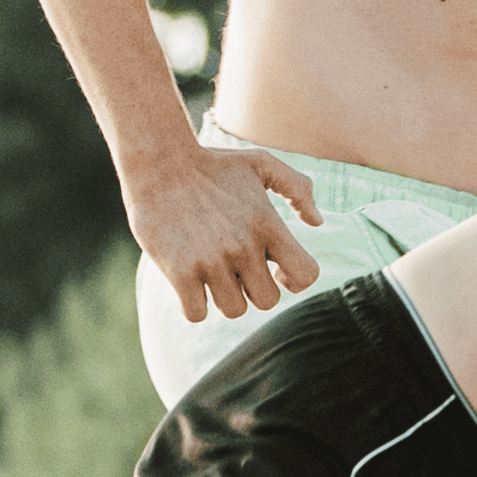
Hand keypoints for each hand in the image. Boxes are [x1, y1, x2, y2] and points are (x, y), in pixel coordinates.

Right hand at [126, 138, 321, 328]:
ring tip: (212, 273)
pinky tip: (190, 282)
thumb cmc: (212, 164)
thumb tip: (317, 222)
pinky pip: (197, 314)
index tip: (275, 270)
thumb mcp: (261, 164)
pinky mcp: (179, 271)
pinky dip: (194, 304)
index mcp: (268, 224)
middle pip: (267, 301)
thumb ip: (298, 187)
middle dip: (255, 290)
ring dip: (224, 297)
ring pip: (234, 310)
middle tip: (237, 270)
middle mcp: (243, 246)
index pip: (305, 275)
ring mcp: (211, 261)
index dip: (294, 279)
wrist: (158, 162)